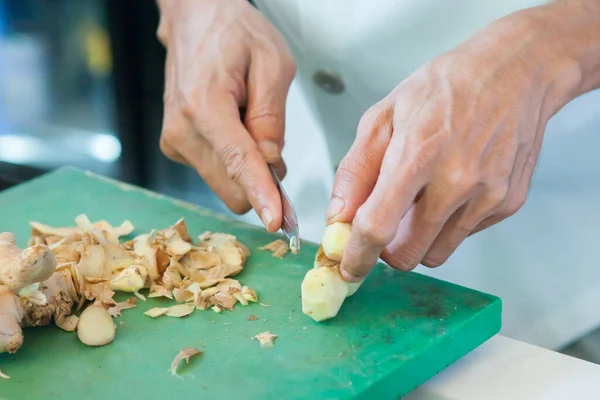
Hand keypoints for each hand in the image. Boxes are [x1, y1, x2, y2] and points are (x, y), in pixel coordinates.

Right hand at [156, 0, 295, 230]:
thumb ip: (271, 118)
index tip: (277, 220)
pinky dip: (234, 161)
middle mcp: (181, 129)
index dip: (261, 194)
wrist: (195, 18)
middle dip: (260, 181)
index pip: (237, 162)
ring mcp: (174, 141)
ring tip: (250, 123)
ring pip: (225, 184)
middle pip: (231, 187)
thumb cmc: (233, 32)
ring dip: (248, 169)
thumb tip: (272, 164)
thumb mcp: (272, 64)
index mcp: (204, 105)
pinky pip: (216, 172)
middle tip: (276, 149)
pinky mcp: (176, 147)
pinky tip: (235, 127)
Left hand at [327, 10, 583, 280]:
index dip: (357, 256)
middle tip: (384, 228)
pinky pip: (465, 235)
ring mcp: (488, 195)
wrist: (514, 72)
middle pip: (409, 254)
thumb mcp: (384, 116)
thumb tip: (339, 216)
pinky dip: (449, 224)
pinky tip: (452, 189)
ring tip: (422, 199)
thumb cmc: (444, 88)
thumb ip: (355, 170)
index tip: (348, 268)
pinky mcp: (508, 203)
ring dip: (419, 239)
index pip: (378, 226)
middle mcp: (457, 180)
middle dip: (388, 251)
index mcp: (417, 154)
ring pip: (437, 253)